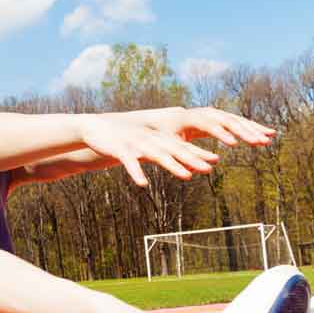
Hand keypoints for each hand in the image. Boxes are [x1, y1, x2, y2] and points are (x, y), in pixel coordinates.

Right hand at [77, 115, 220, 186]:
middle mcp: (151, 140)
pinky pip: (130, 163)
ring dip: (173, 166)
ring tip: (187, 176)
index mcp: (157, 139)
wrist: (96, 128)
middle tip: (210, 168)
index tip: (216, 160)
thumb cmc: (125, 139)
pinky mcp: (120, 150)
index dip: (199, 153)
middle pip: (175, 151)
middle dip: (193, 159)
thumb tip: (186, 168)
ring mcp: (136, 144)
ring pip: (157, 156)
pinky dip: (136, 173)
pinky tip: (143, 184)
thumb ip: (164, 153)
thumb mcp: (146, 145)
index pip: (182, 146)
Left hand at [151, 106, 275, 148]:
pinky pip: (239, 122)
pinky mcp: (220, 119)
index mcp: (190, 118)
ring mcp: (214, 114)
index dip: (221, 134)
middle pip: (227, 120)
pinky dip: (254, 128)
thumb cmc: (163, 135)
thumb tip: (192, 171)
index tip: (234, 145)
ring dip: (253, 129)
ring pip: (237, 120)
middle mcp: (205, 113)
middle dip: (244, 131)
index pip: (208, 125)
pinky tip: (269, 134)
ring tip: (270, 138)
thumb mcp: (167, 145)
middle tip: (259, 142)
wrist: (164, 119)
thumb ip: (180, 155)